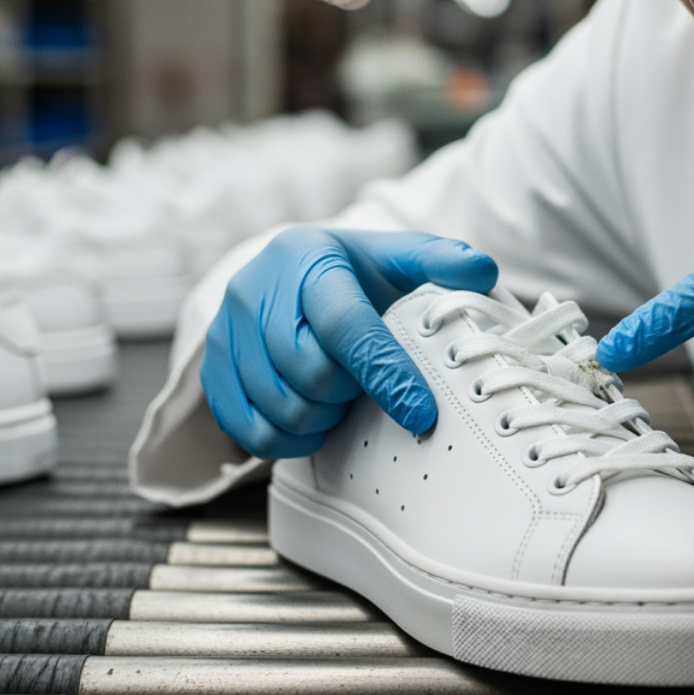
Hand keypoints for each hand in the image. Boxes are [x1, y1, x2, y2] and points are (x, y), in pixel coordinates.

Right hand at [201, 226, 498, 458]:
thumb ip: (440, 261)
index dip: (386, 374)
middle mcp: (255, 291)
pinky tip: (312, 416)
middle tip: (364, 384)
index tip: (423, 413)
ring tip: (339, 395)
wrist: (284, 278)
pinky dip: (290, 437)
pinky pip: (251, 431)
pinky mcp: (210, 372)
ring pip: (281, 407)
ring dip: (322, 416)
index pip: (346, 326)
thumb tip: (483, 271)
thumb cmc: (351, 274)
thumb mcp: (394, 257)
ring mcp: (225, 333)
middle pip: (311, 374)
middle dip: (350, 392)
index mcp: (307, 258)